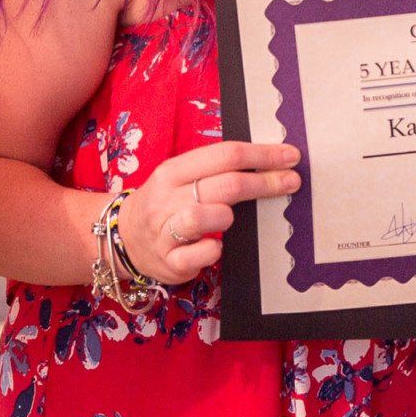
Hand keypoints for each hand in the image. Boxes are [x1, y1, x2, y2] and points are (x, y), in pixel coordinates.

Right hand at [115, 140, 301, 285]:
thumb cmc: (166, 206)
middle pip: (224, 185)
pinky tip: (217, 247)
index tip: (291, 156)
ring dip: (226, 216)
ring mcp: (164, 231)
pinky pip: (197, 255)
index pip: (224, 155)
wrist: (123, 240)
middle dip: (264, 182)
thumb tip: (270, 162)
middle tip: (292, 182)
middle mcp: (167, 198)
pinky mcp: (169, 261)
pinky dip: (212, 251)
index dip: (262, 155)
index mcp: (173, 171)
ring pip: (201, 217)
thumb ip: (216, 171)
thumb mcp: (182, 179)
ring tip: (230, 218)